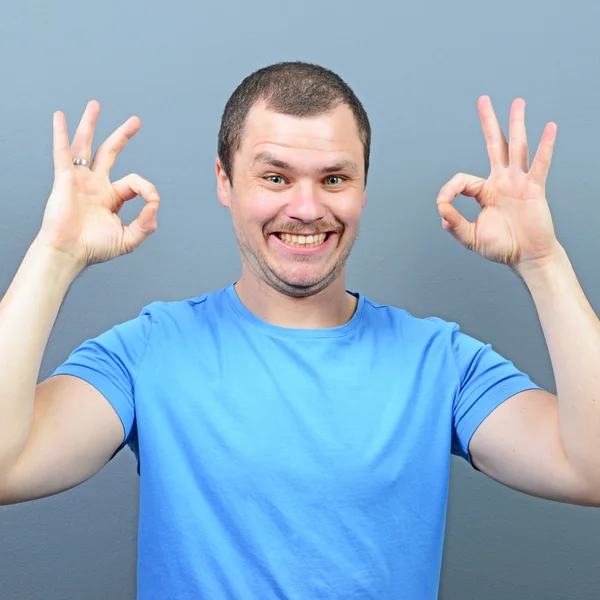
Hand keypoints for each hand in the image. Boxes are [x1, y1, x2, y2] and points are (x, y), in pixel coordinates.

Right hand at [37, 100, 159, 269]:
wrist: (70, 252)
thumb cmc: (94, 248)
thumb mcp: (128, 238)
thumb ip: (146, 224)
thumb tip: (155, 205)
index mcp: (111, 197)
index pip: (134, 181)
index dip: (147, 188)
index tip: (152, 201)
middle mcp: (95, 185)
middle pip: (110, 152)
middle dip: (123, 135)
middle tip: (136, 121)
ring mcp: (80, 180)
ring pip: (86, 145)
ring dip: (90, 124)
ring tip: (95, 105)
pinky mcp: (65, 179)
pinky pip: (63, 152)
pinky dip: (60, 134)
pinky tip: (60, 117)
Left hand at [436, 96, 559, 271]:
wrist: (526, 256)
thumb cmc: (501, 247)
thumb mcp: (470, 237)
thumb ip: (454, 223)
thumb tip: (440, 208)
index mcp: (485, 192)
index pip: (463, 180)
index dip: (449, 189)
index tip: (444, 202)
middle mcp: (502, 182)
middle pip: (494, 145)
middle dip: (488, 122)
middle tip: (483, 100)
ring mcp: (518, 182)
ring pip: (516, 147)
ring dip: (516, 124)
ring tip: (517, 102)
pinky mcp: (534, 189)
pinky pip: (540, 164)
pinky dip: (546, 147)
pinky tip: (550, 128)